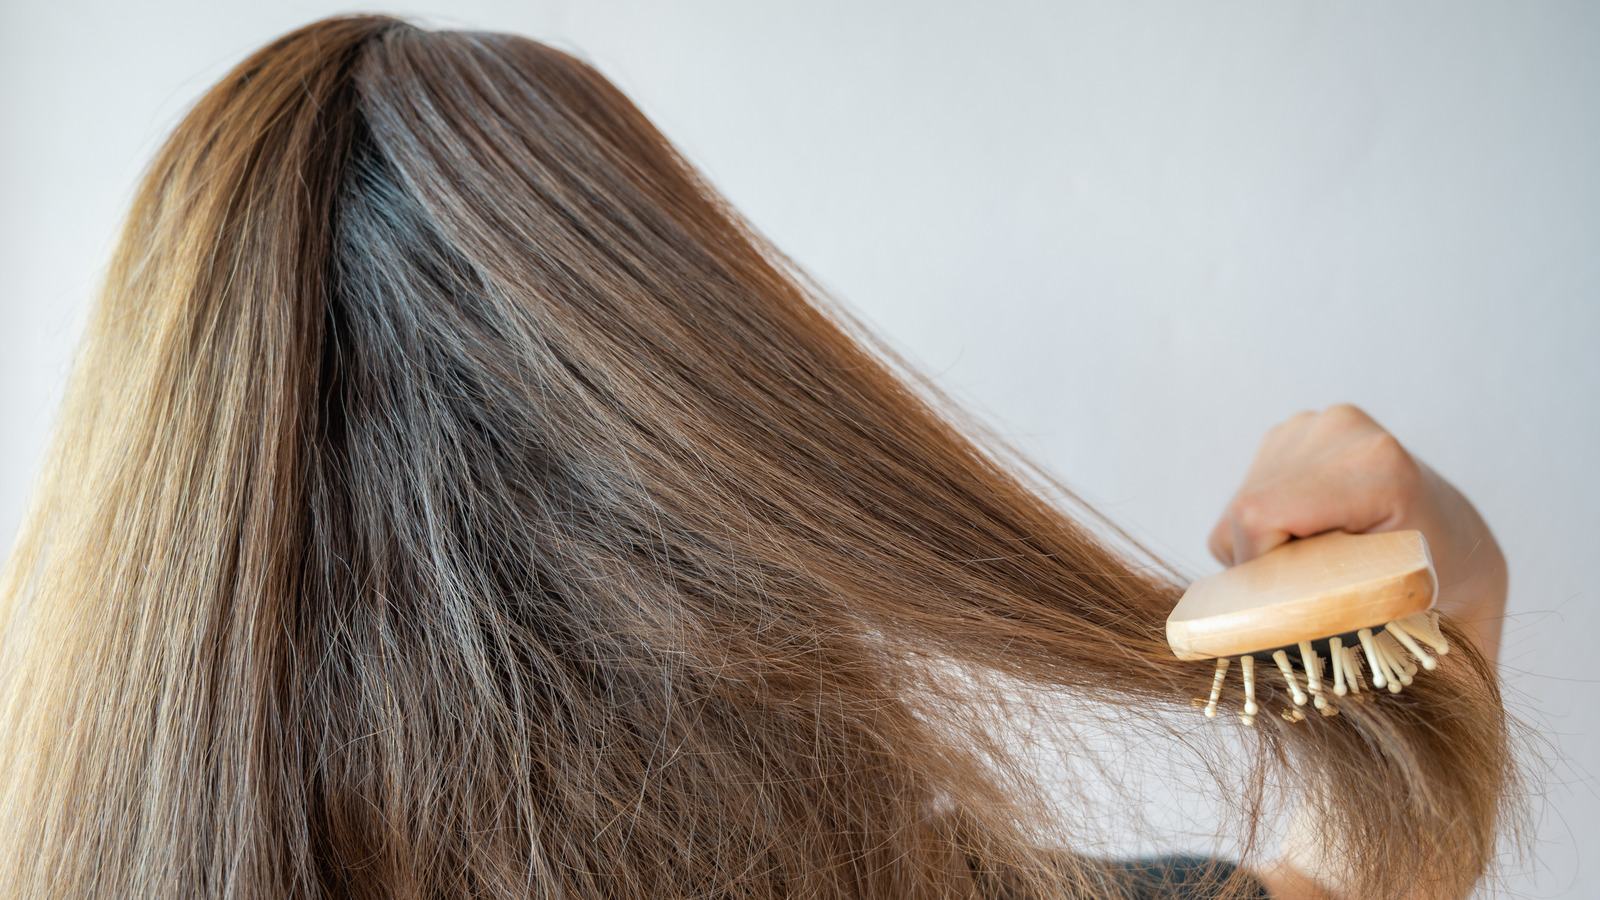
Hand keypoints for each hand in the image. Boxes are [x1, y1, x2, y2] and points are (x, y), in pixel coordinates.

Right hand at [1207, 404, 1506, 664]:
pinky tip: (1310, 534)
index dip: (1259, 568)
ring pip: (1239, 507)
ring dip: (1262, 548)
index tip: (1292, 602)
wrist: (1453, 538)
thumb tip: (1253, 634)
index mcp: (1375, 463)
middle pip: (1244, 511)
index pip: (1258, 514)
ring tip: (1319, 560)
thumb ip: (1326, 610)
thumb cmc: (1432, 581)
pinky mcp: (1293, 431)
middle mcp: (1340, 427)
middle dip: (1262, 564)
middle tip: (1312, 590)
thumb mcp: (1391, 606)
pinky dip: (1266, 529)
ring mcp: (1314, 423)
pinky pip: (1245, 493)